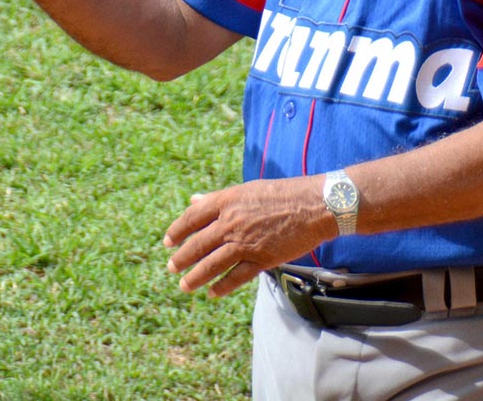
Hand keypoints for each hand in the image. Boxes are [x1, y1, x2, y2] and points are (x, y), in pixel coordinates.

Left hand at [164, 176, 335, 296]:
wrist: (315, 205)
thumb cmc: (282, 194)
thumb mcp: (247, 190)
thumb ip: (219, 199)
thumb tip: (194, 200)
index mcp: (228, 200)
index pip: (192, 217)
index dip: (177, 231)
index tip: (167, 242)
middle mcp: (232, 221)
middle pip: (198, 244)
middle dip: (181, 258)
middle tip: (171, 267)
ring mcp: (246, 242)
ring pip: (211, 264)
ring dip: (195, 277)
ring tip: (185, 285)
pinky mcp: (261, 259)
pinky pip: (235, 277)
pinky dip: (221, 286)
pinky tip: (212, 292)